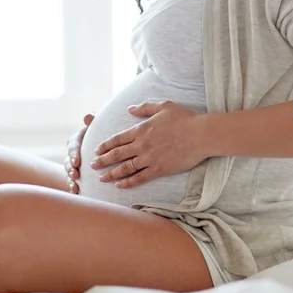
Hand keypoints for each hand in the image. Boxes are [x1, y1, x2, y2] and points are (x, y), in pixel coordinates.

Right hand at [64, 113, 93, 193]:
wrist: (102, 146)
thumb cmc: (99, 132)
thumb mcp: (96, 126)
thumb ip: (92, 122)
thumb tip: (88, 116)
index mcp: (76, 140)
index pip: (73, 146)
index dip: (74, 154)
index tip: (77, 161)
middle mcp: (72, 152)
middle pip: (68, 160)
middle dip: (70, 168)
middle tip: (75, 174)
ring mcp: (73, 164)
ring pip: (69, 171)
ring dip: (70, 179)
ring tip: (75, 186)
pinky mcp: (76, 173)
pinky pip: (72, 180)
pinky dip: (73, 186)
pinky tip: (76, 192)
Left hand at [91, 101, 207, 188]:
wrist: (200, 134)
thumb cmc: (184, 118)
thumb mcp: (163, 106)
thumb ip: (144, 108)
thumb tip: (129, 109)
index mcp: (141, 130)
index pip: (117, 139)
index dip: (105, 145)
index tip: (96, 150)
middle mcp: (142, 145)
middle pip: (117, 154)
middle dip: (103, 160)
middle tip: (92, 165)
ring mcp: (149, 159)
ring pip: (125, 168)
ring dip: (111, 173)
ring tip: (101, 178)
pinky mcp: (159, 169)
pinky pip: (140, 178)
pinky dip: (128, 182)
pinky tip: (120, 185)